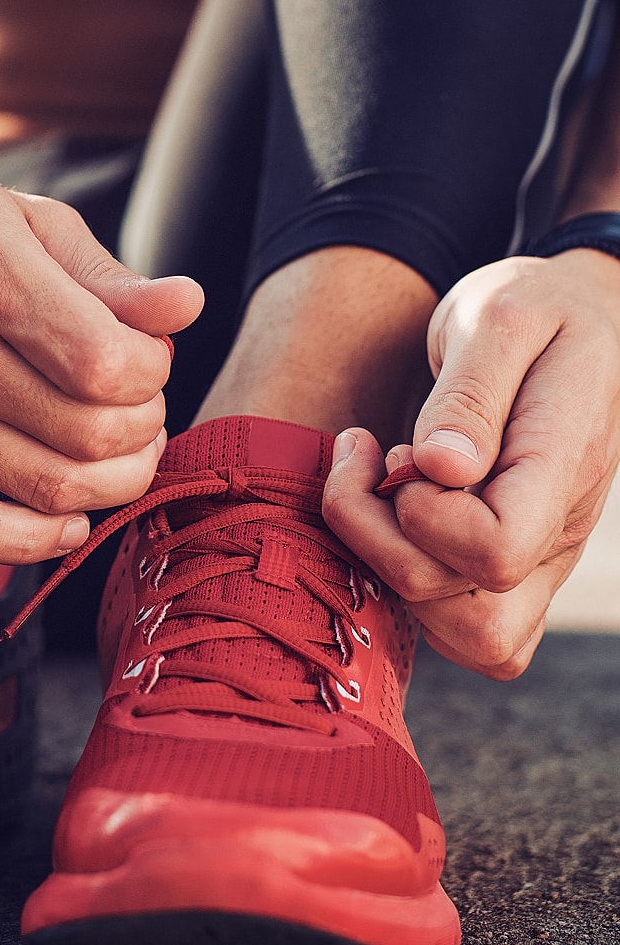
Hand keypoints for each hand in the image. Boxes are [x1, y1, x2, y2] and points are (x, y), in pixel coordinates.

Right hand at [0, 172, 202, 563]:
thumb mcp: (20, 221)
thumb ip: (107, 275)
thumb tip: (185, 309)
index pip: (105, 361)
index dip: (151, 375)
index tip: (146, 362)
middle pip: (85, 430)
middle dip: (141, 430)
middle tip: (139, 412)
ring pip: (42, 487)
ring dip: (109, 484)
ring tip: (116, 457)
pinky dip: (32, 542)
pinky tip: (67, 521)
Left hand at [323, 250, 619, 677]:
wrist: (578, 316)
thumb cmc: (535, 306)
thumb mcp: (501, 316)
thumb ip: (470, 393)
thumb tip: (438, 469)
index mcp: (565, 465)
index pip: (496, 550)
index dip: (425, 518)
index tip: (397, 454)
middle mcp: (560, 531)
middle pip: (470, 615)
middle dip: (380, 543)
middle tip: (365, 458)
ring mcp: (540, 558)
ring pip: (464, 637)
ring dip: (387, 566)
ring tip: (375, 480)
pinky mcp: (508, 564)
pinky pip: (459, 624)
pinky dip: (405, 578)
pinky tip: (391, 508)